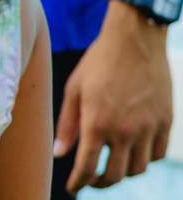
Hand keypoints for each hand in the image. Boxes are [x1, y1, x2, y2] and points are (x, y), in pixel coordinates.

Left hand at [54, 4, 173, 191]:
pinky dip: (144, 159)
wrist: (134, 40)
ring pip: (138, 168)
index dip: (78, 182)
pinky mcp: (166, 122)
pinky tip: (133, 151)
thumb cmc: (98, 62)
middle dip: (100, 183)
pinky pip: (157, 154)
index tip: (73, 188)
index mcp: (97, 123)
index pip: (87, 167)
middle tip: (92, 180)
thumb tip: (60, 154)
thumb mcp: (74, 89)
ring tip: (111, 164)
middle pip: (115, 175)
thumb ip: (67, 125)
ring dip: (123, 172)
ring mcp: (149, 128)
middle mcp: (125, 131)